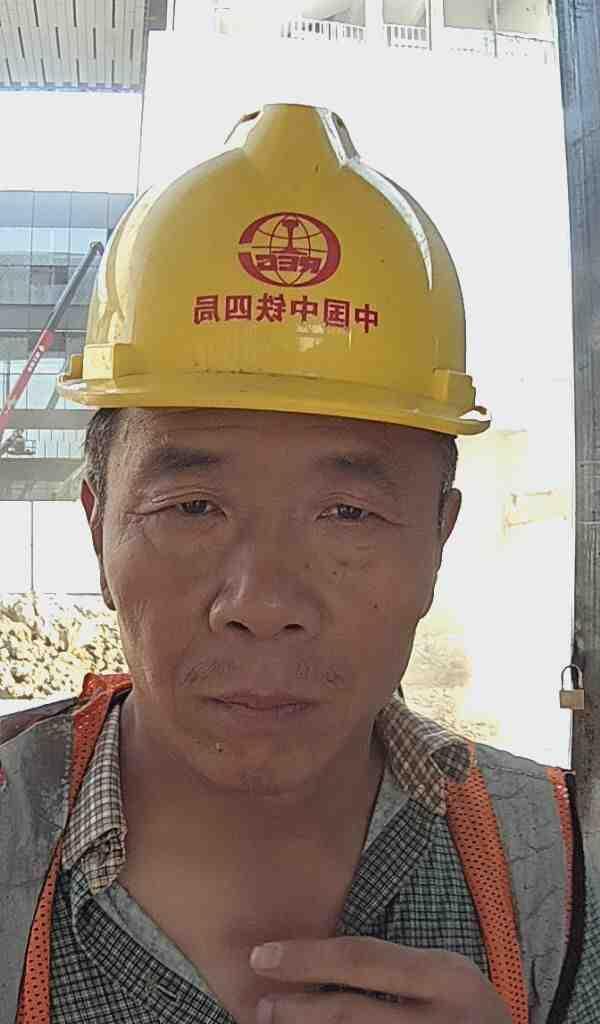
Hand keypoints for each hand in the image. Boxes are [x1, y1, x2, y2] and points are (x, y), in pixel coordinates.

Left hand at [249, 937, 512, 1023]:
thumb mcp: (445, 976)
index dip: (306, 959)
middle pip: (350, 1015)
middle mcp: (439, 1023)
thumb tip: (315, 965)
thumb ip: (392, 969)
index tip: (261, 957)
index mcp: (446, 978)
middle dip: (297, 1010)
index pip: (361, 959)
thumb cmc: (467, 1013)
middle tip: (261, 1007)